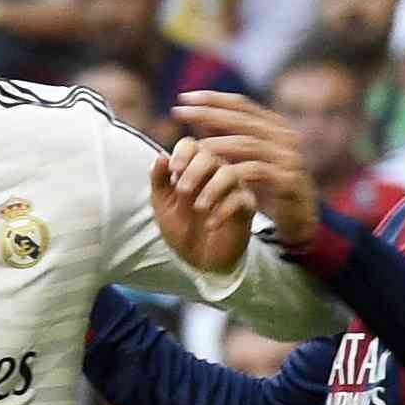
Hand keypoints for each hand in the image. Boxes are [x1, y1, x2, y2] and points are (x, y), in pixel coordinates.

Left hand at [151, 141, 252, 272]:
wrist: (198, 259)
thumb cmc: (181, 227)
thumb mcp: (162, 205)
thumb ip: (159, 181)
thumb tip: (161, 156)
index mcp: (192, 168)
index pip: (191, 146)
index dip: (182, 153)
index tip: (173, 170)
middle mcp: (214, 172)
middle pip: (211, 155)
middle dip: (195, 170)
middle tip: (182, 191)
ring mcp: (232, 188)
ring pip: (229, 173)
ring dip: (212, 188)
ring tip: (199, 208)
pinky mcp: (246, 207)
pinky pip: (241, 199)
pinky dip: (224, 210)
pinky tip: (210, 224)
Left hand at [173, 91, 320, 247]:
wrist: (301, 216)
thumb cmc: (270, 185)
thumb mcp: (250, 157)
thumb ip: (231, 137)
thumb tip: (200, 117)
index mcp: (274, 125)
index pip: (241, 104)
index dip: (212, 99)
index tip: (182, 98)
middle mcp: (284, 135)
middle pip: (241, 120)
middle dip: (207, 114)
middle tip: (178, 113)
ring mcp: (288, 157)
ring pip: (246, 145)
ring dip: (215, 146)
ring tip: (190, 147)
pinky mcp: (287, 180)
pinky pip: (254, 172)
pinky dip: (230, 173)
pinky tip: (210, 177)